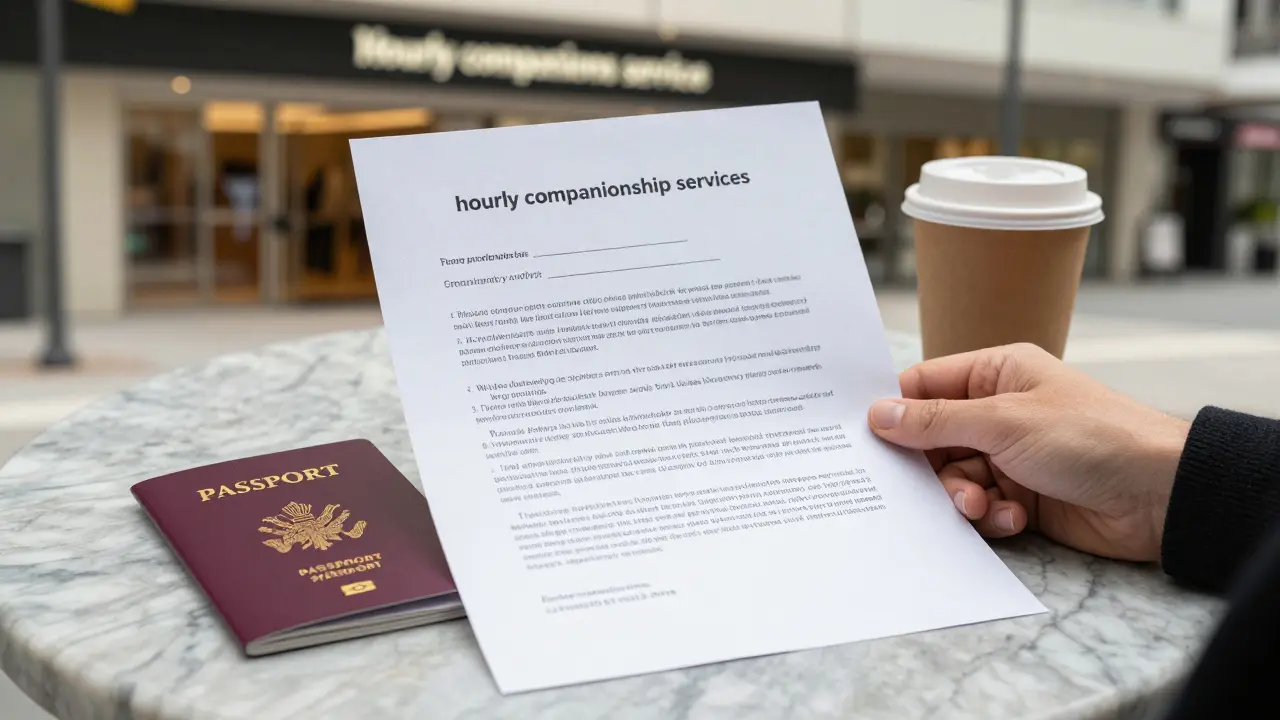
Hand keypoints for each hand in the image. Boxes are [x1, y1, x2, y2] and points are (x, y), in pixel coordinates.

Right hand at [867, 343, 1189, 561]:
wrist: (1159, 494)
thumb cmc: (1090, 436)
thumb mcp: (1003, 422)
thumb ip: (936, 421)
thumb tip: (877, 414)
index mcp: (996, 374)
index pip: (925, 385)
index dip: (895, 411)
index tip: (866, 439)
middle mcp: (999, 412)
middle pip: (933, 440)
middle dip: (930, 468)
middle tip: (927, 487)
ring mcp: (1011, 456)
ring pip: (954, 479)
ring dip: (962, 497)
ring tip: (982, 507)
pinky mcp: (1023, 497)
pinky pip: (983, 507)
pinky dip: (991, 517)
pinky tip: (1014, 518)